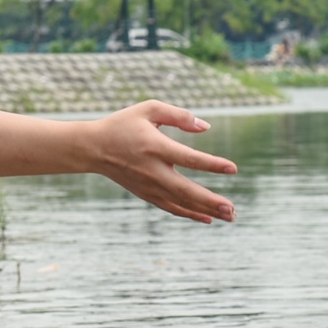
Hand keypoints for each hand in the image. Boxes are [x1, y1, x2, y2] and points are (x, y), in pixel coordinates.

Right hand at [85, 101, 237, 222]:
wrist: (94, 148)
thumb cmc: (124, 124)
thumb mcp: (149, 109)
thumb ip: (178, 115)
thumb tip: (206, 127)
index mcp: (155, 146)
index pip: (189, 158)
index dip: (212, 164)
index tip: (233, 169)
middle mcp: (152, 170)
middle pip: (186, 189)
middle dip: (210, 201)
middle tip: (232, 210)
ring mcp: (149, 186)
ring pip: (181, 202)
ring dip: (206, 210)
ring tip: (230, 216)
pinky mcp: (146, 194)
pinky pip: (171, 207)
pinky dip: (189, 214)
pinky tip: (208, 218)